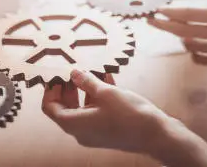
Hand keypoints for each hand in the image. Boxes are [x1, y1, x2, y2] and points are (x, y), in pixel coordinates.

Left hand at [42, 70, 206, 166]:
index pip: (50, 108)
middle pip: (65, 108)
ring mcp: (94, 132)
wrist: (156, 135)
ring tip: (95, 71)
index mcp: (74, 124)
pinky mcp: (107, 130)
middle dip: (69, 88)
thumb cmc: (129, 116)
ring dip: (86, 89)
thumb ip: (87, 81)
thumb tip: (74, 73)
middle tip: (75, 72)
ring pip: (83, 108)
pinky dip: (98, 97)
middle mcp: (81, 131)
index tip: (58, 76)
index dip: (51, 90)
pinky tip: (108, 79)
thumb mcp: (105, 92)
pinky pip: (96, 111)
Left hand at [149, 5, 206, 68]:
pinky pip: (201, 60)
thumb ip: (201, 13)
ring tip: (186, 36)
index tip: (158, 10)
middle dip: (167, 26)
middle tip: (152, 21)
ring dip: (183, 41)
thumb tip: (170, 14)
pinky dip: (194, 53)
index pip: (193, 14)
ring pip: (192, 47)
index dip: (173, 13)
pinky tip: (197, 48)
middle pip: (188, 32)